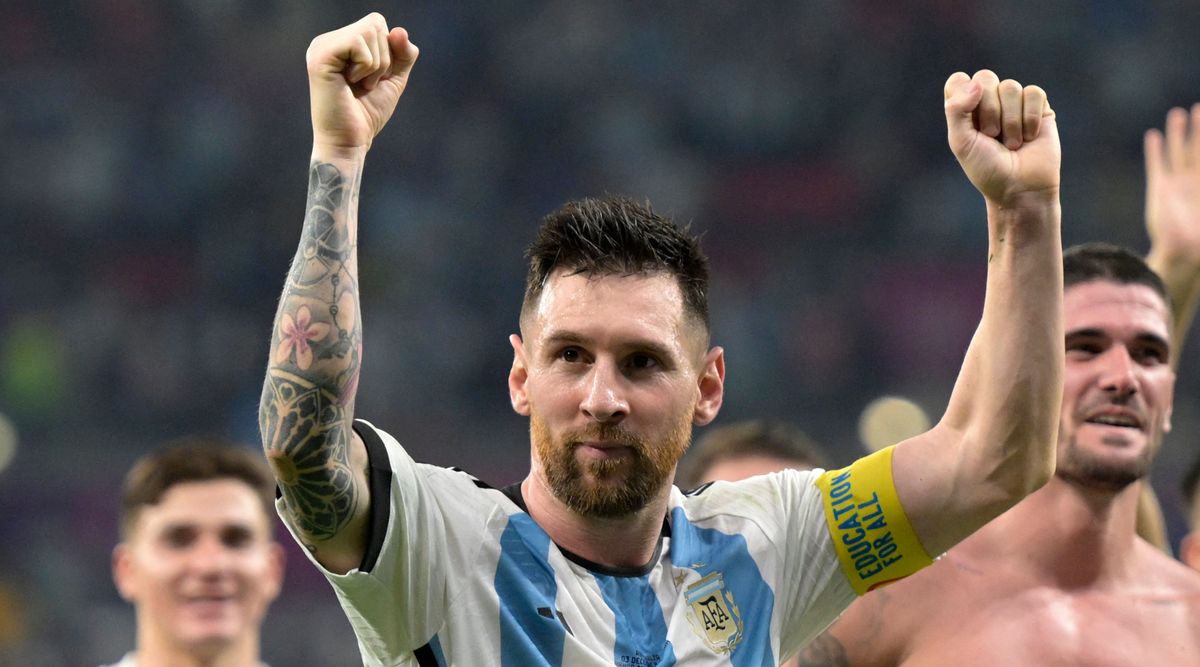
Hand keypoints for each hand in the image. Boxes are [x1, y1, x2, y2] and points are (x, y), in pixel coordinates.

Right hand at [307, 13, 418, 153]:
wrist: (350, 141)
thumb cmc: (367, 113)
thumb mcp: (393, 79)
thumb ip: (402, 54)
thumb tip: (400, 31)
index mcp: (340, 43)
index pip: (377, 23)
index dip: (388, 52)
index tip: (372, 79)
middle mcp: (327, 41)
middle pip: (375, 23)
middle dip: (383, 59)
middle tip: (365, 84)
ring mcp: (321, 46)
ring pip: (369, 31)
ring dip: (376, 66)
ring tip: (358, 85)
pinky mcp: (320, 56)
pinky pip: (359, 43)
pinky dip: (366, 67)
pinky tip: (349, 83)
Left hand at [944, 70, 1058, 206]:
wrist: (1020, 188)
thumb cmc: (987, 169)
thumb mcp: (961, 142)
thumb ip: (957, 110)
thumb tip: (976, 83)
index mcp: (965, 109)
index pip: (958, 81)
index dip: (963, 96)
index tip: (970, 122)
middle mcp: (988, 101)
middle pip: (985, 78)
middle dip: (989, 111)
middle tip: (992, 136)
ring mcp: (1014, 102)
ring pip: (1010, 86)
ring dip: (1011, 121)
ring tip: (1012, 143)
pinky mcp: (1039, 107)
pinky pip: (1034, 93)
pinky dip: (1030, 118)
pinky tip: (1029, 137)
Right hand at [1145, 104, 1199, 263]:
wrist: (1183, 250)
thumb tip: (1195, 173)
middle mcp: (1195, 179)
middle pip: (1197, 147)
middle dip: (1199, 128)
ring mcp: (1176, 183)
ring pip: (1177, 151)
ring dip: (1178, 133)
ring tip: (1177, 113)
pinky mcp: (1159, 189)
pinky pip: (1157, 164)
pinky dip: (1155, 151)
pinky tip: (1154, 136)